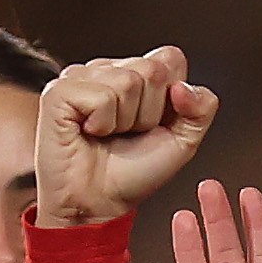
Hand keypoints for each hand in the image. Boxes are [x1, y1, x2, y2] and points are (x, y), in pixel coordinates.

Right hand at [37, 48, 217, 230]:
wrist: (99, 203)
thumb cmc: (133, 174)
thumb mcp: (183, 142)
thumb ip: (201, 109)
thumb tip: (183, 87)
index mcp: (135, 73)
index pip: (171, 58)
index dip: (173, 99)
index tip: (154, 125)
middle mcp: (108, 69)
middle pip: (153, 70)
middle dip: (150, 113)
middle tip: (128, 134)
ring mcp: (81, 76)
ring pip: (128, 82)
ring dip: (126, 120)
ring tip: (109, 135)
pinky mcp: (60, 90)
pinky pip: (102, 96)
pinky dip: (103, 123)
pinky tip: (89, 132)